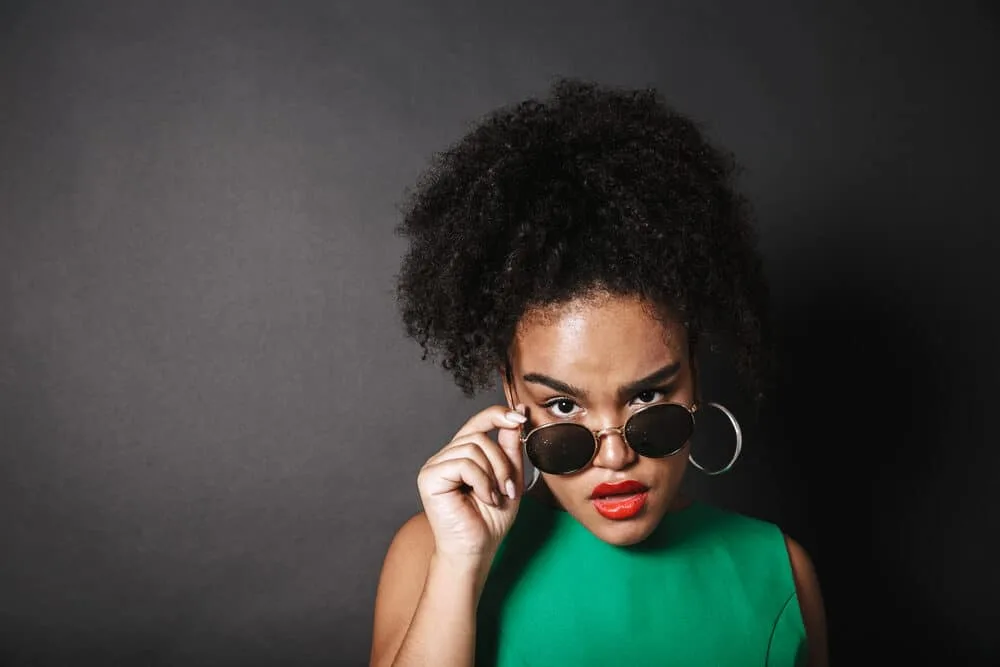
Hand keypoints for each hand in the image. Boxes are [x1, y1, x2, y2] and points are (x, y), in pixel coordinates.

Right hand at [417, 404, 526, 568]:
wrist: (476, 550)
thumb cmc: (490, 520)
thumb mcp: (509, 478)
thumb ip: (510, 448)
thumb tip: (518, 414)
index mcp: (463, 454)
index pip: (478, 422)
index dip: (497, 415)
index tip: (519, 417)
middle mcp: (447, 456)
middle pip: (479, 436)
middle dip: (502, 462)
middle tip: (508, 489)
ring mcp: (435, 465)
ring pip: (473, 448)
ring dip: (493, 474)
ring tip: (494, 497)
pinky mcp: (429, 477)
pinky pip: (464, 464)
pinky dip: (482, 482)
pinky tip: (484, 499)